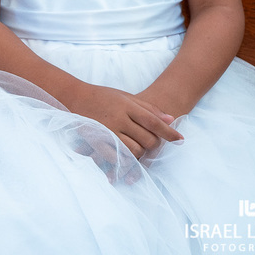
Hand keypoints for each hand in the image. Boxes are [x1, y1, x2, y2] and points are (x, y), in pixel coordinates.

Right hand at [66, 82, 182, 158]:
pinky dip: (126, 159)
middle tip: (153, 143)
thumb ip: (148, 108)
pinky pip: (117, 156)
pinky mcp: (97, 139)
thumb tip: (170, 119)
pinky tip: (127, 156)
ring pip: (135, 150)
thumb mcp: (125, 96)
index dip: (169, 132)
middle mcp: (118, 118)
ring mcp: (107, 130)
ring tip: (139, 148)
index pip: (153, 122)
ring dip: (141, 152)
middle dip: (154, 144)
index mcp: (127, 105)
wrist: (73, 96)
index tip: (180, 140)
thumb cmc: (102, 96)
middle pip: (147, 139)